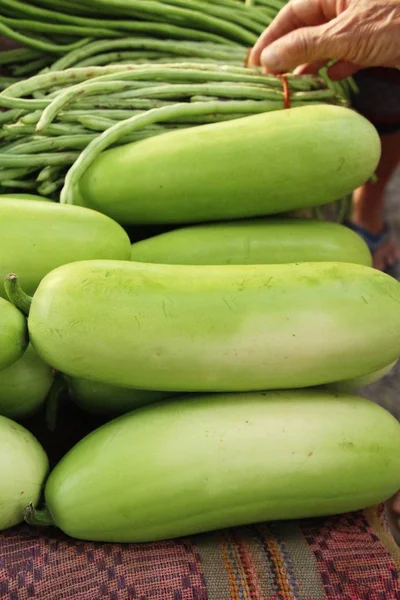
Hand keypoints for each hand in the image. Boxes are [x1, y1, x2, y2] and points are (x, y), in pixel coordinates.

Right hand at [249, 0, 399, 79]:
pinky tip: (330, 80)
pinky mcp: (378, 40)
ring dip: (311, 65)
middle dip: (289, 54)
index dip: (271, 38)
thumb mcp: (346, 34)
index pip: (292, 13)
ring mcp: (363, 22)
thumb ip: (305, 46)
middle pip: (307, 29)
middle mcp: (346, 4)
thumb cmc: (399, 22)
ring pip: (327, 43)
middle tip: (270, 80)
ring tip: (294, 86)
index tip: (254, 64)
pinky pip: (349, 53)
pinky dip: (337, 67)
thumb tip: (268, 58)